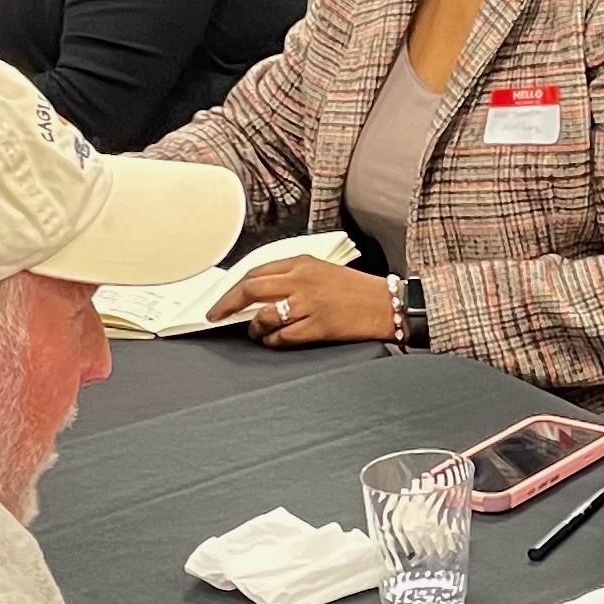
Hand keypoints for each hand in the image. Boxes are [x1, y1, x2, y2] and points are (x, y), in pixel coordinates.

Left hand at [205, 255, 399, 345]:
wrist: (388, 305)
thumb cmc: (357, 290)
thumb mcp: (324, 270)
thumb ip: (293, 276)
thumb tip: (259, 292)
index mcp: (303, 263)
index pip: (255, 272)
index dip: (232, 287)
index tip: (221, 299)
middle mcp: (303, 280)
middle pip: (250, 290)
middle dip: (227, 305)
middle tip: (216, 316)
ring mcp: (309, 304)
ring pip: (264, 316)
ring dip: (253, 327)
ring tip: (256, 332)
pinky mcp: (318, 326)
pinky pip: (283, 336)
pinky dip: (273, 341)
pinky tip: (274, 341)